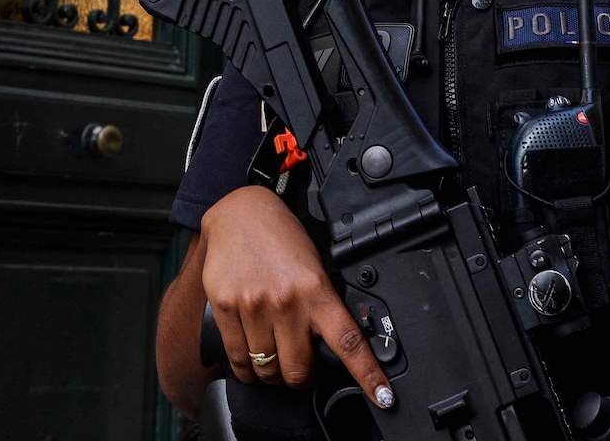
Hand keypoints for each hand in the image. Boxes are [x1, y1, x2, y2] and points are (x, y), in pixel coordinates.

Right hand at [199, 185, 391, 408]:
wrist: (240, 212)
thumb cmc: (280, 238)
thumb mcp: (313, 265)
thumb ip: (320, 304)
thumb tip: (327, 345)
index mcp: (316, 289)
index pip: (348, 341)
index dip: (367, 374)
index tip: (382, 397)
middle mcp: (286, 301)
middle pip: (298, 370)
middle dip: (300, 378)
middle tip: (300, 370)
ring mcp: (254, 306)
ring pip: (266, 368)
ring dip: (270, 374)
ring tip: (272, 362)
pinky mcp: (226, 307)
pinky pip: (237, 357)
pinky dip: (245, 369)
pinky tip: (250, 363)